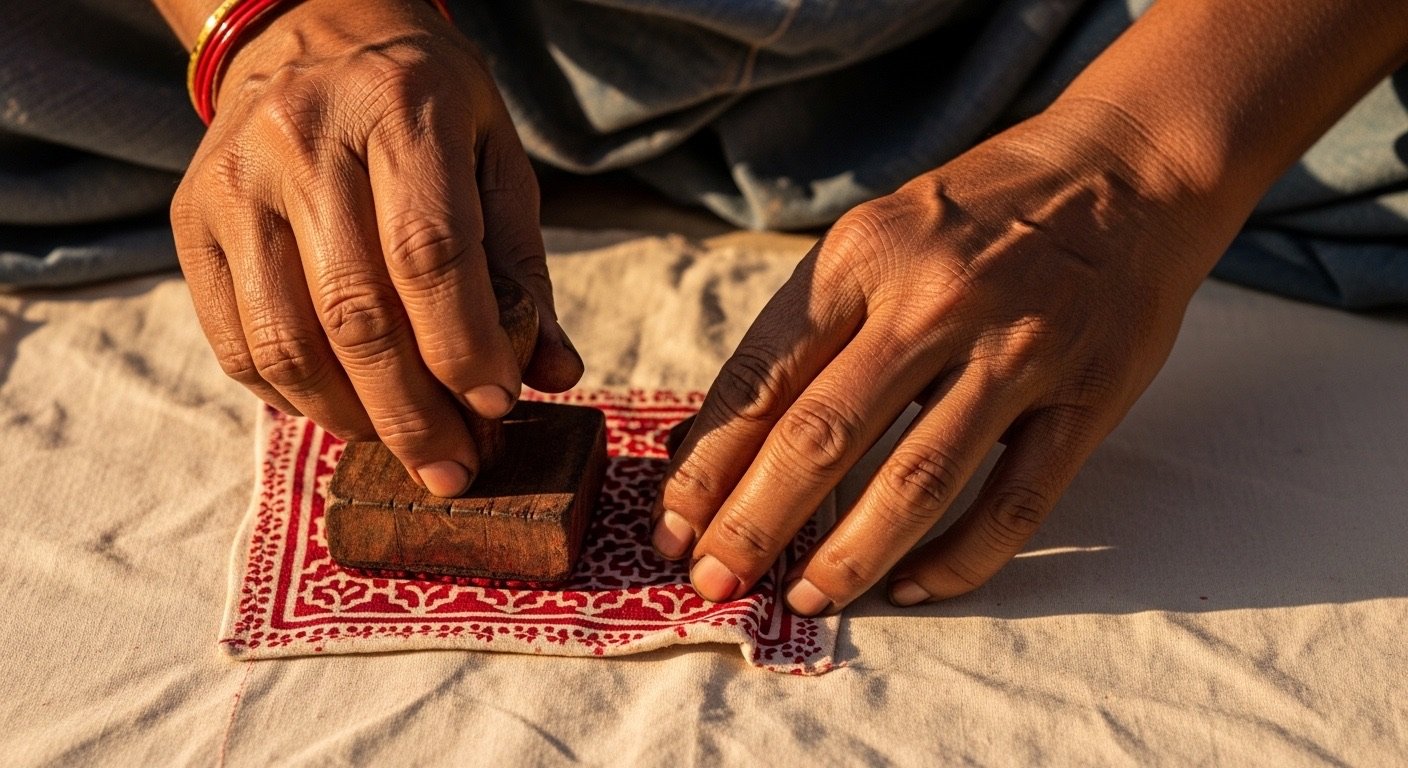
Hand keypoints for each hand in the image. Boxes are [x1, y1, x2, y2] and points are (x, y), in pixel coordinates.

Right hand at [171, 0, 581, 496]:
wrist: (311, 32)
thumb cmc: (424, 105)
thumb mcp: (494, 158)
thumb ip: (522, 267)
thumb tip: (551, 374)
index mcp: (400, 109)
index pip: (429, 253)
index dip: (464, 345)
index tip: (498, 406)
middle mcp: (304, 139)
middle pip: (356, 311)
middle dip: (413, 412)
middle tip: (455, 468)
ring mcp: (234, 180)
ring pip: (287, 339)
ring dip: (352, 418)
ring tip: (404, 445)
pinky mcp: (189, 218)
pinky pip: (236, 341)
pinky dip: (293, 398)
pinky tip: (342, 411)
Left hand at [653, 105, 1233, 612]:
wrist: (1126, 170)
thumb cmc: (976, 213)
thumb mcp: (874, 236)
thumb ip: (804, 329)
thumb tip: (715, 441)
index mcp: (864, 255)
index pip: (762, 379)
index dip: (707, 467)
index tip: (671, 530)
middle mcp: (934, 300)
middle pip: (823, 436)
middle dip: (754, 524)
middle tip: (713, 584)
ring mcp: (1017, 350)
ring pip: (916, 480)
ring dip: (847, 556)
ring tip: (803, 599)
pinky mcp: (1087, 397)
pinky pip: (1014, 503)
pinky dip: (958, 560)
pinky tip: (911, 587)